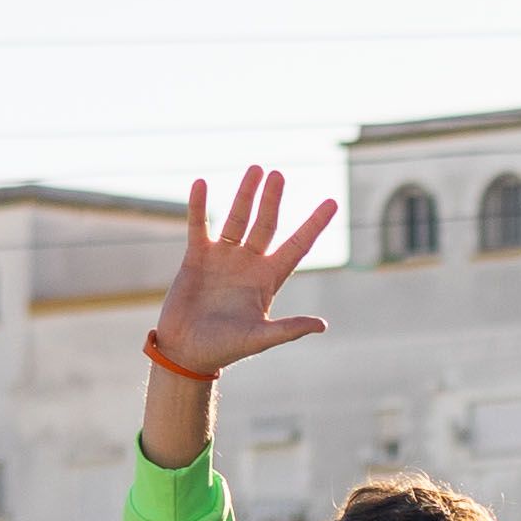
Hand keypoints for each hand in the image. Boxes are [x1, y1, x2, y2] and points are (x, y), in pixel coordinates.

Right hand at [151, 167, 337, 375]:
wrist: (187, 351)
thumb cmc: (225, 348)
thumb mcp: (260, 338)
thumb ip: (288, 330)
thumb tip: (322, 325)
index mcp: (268, 280)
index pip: (297, 246)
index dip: (314, 225)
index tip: (332, 202)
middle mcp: (249, 264)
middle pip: (266, 225)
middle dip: (272, 200)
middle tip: (279, 175)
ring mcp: (223, 257)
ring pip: (237, 219)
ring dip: (244, 195)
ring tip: (255, 169)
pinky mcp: (196, 257)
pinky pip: (199, 226)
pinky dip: (199, 206)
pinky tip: (201, 184)